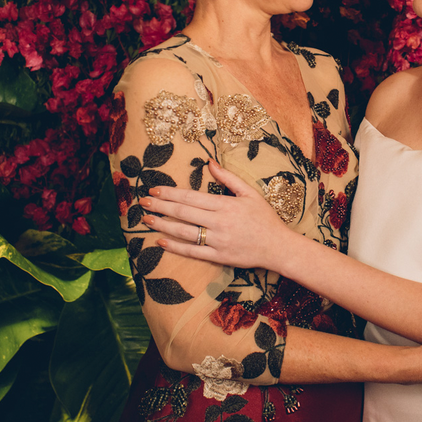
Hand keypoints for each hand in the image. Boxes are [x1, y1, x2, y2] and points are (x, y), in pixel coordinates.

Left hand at [140, 160, 295, 270]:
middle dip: (161, 206)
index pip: (191, 197)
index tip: (155, 189)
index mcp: (225, 204)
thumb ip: (229, 178)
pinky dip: (175, 247)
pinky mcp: (218, 257)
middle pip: (183, 212)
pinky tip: (161, 241)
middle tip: (144, 202)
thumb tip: (210, 163)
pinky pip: (192, 252)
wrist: (278, 246)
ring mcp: (218, 241)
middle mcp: (219, 222)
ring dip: (162, 225)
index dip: (170, 193)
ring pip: (184, 232)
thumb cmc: (265, 218)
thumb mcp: (250, 193)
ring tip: (147, 220)